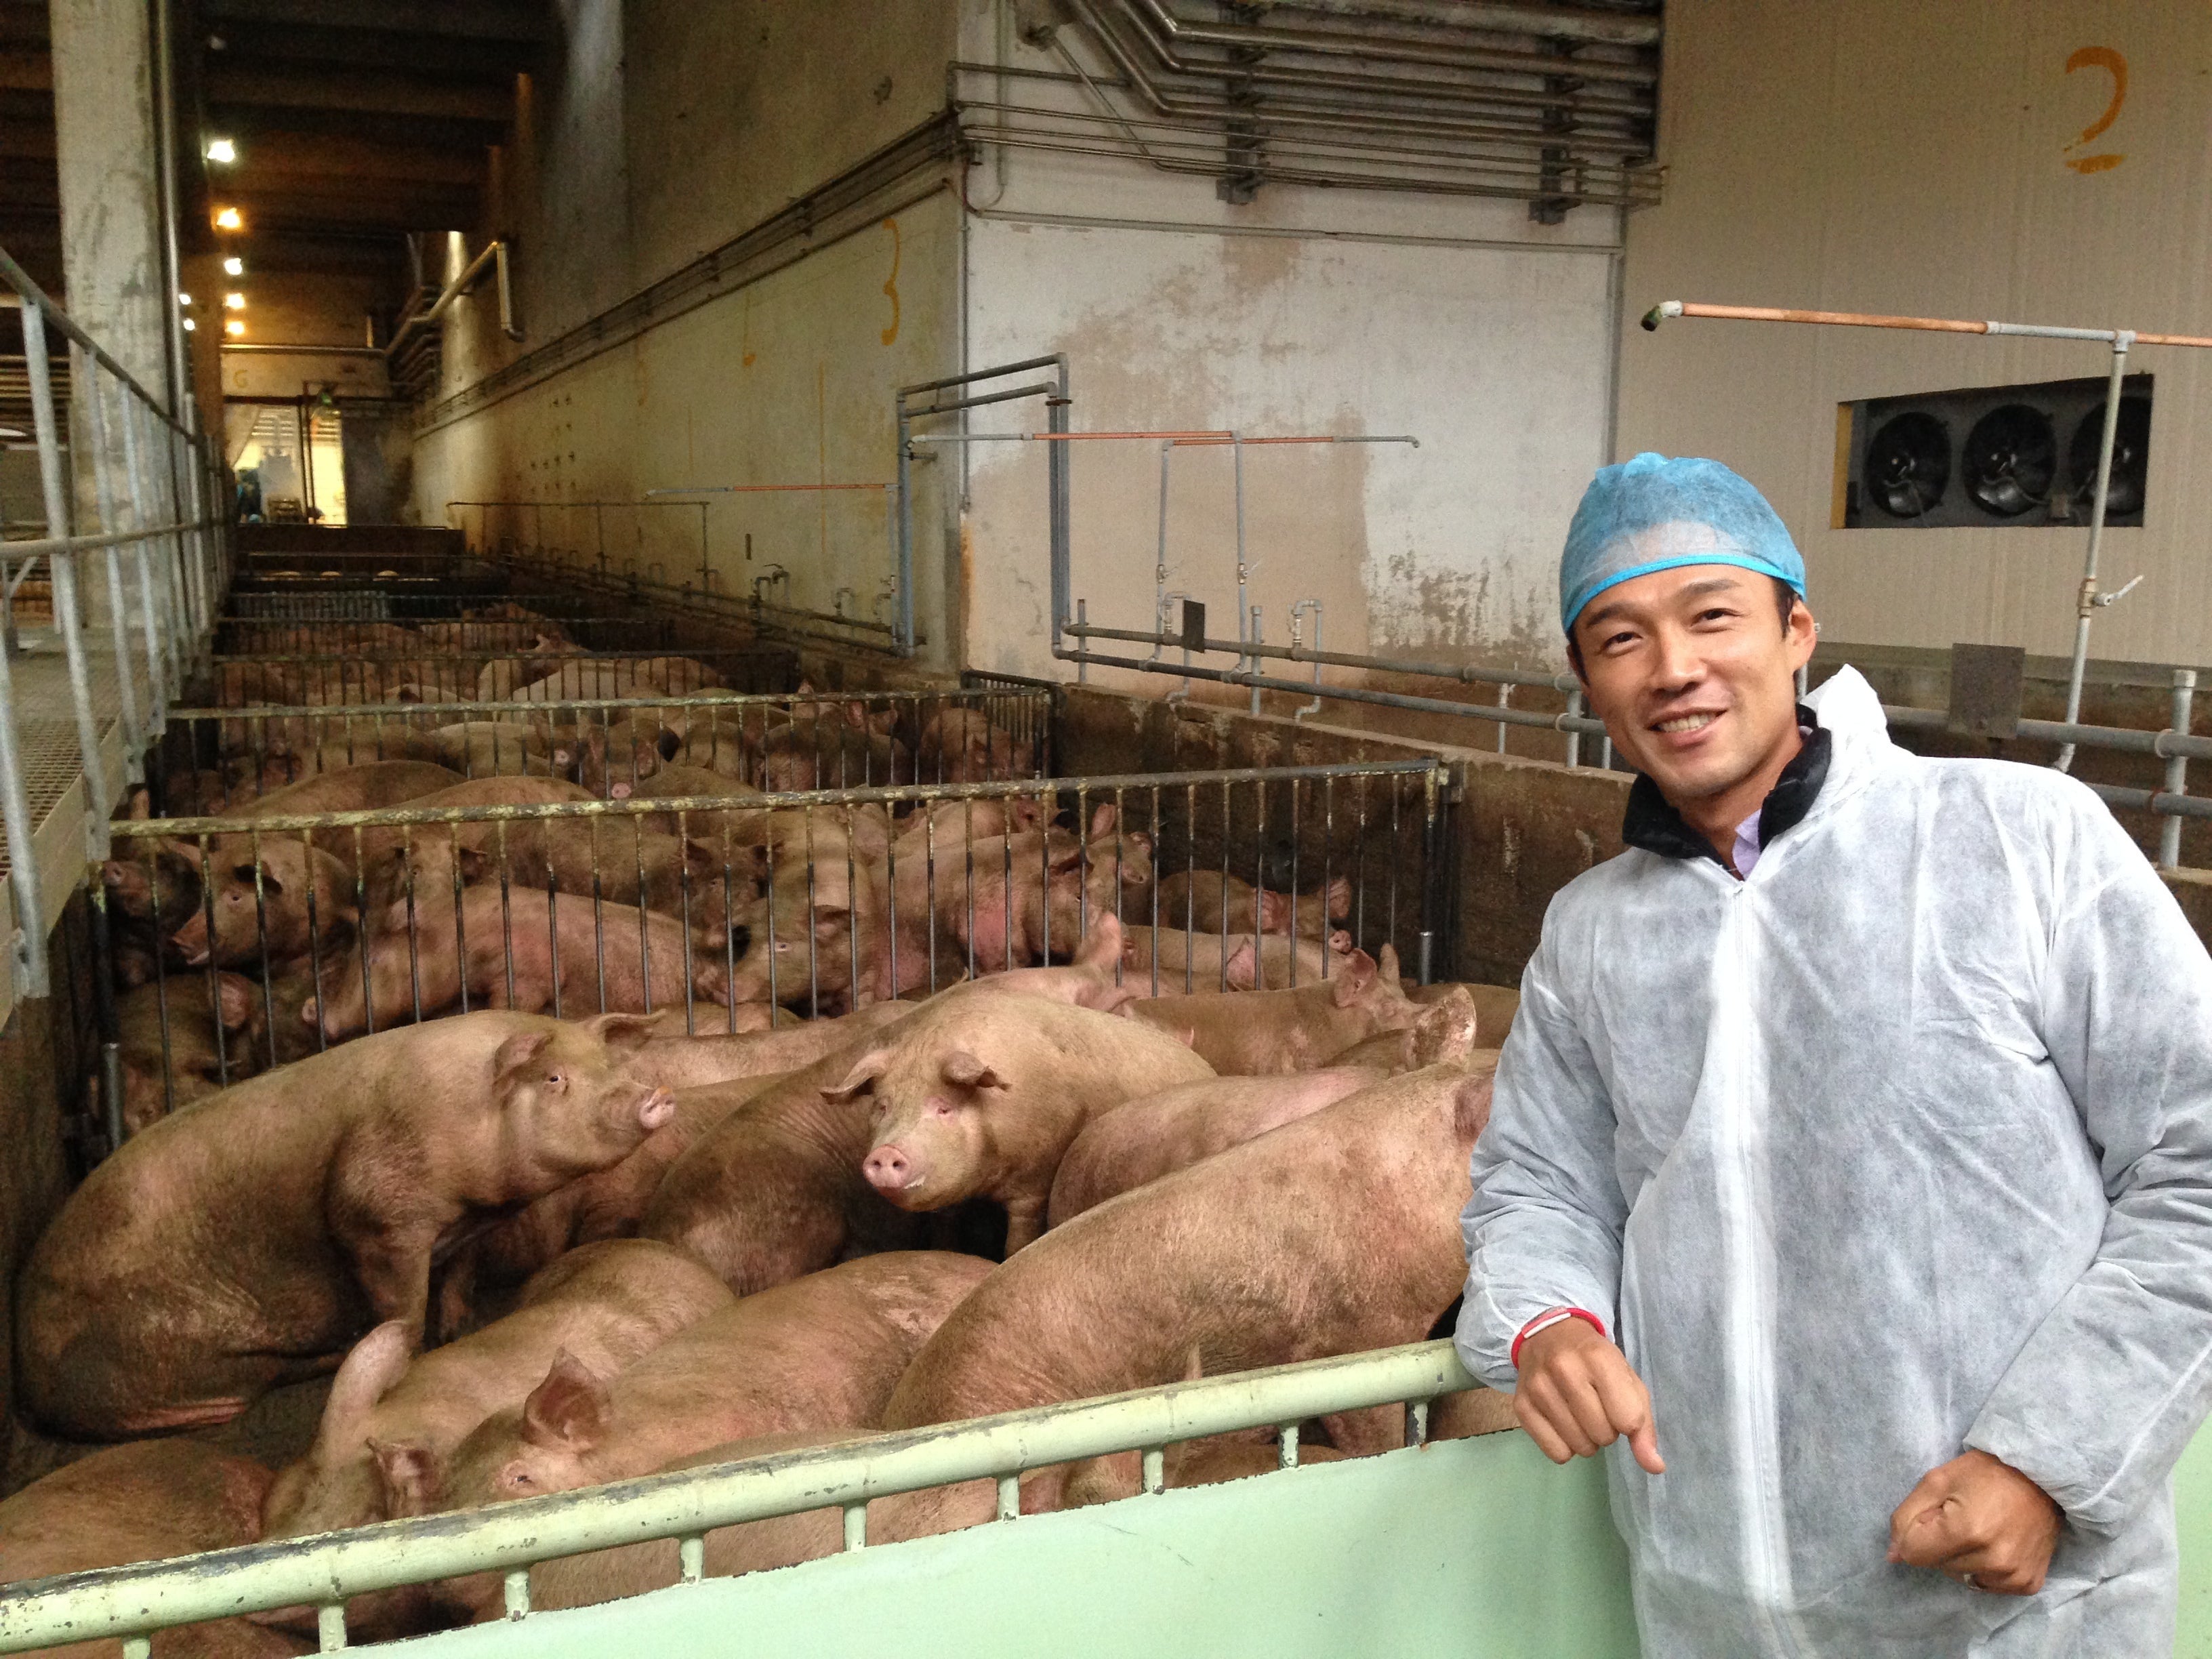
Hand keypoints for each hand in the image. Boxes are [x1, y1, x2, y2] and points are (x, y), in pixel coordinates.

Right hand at [1513, 1317, 1663, 1474]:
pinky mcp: (1521, 1405)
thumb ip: (1644, 1424)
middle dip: (1607, 1430)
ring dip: (1586, 1439)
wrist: (1548, 1334)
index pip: (1628, 1419)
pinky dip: (1565, 1446)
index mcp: (1598, 1357)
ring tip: (1580, 1414)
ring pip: (1580, 1447)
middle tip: (1598, 1408)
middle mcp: (1564, 1369)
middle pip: (1603, 1436)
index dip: (1629, 1421)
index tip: (1619, 1406)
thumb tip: (1655, 1467)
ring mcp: (1538, 1388)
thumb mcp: (1628, 1380)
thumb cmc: (1595, 1359)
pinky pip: (1556, 1453)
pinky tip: (1562, 1422)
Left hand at [1887, 1450, 2061, 1595]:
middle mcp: (1992, 1561)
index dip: (1918, 1532)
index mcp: (1966, 1531)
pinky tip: (1997, 1544)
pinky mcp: (2027, 1584)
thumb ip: (1906, 1518)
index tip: (1937, 1514)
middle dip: (1939, 1543)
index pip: (1914, 1553)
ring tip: (1982, 1529)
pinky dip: (1985, 1568)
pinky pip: (1988, 1584)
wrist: (2043, 1479)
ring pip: (1961, 1576)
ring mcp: (2013, 1576)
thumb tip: (1893, 1555)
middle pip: (1937, 1565)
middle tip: (1963, 1516)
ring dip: (1961, 1558)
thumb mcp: (1936, 1481)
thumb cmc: (1987, 1473)